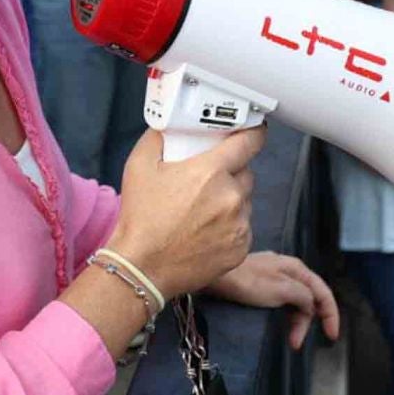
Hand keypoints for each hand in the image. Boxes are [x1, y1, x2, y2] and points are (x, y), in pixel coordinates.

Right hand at [108, 126, 263, 299]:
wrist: (143, 267)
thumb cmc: (141, 218)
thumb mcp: (139, 166)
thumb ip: (158, 138)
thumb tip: (170, 128)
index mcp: (210, 171)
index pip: (249, 142)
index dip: (254, 133)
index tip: (254, 131)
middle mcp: (231, 196)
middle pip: (246, 173)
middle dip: (231, 173)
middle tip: (207, 181)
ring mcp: (239, 225)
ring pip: (244, 202)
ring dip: (231, 201)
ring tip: (202, 211)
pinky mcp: (241, 248)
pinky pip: (243, 228)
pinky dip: (231, 226)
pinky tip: (207, 231)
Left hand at [207, 251, 340, 349]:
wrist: (215, 275)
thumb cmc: (248, 282)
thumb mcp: (281, 289)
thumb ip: (303, 296)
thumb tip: (312, 304)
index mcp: (296, 269)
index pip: (323, 292)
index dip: (331, 315)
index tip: (331, 337)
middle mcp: (288, 270)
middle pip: (308, 299)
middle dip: (307, 322)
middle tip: (296, 344)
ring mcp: (273, 276)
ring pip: (294, 302)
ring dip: (295, 322)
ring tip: (289, 340)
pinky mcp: (260, 284)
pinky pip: (281, 302)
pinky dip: (284, 316)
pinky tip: (279, 325)